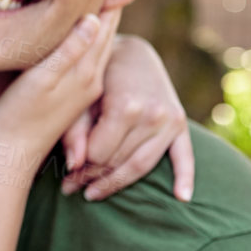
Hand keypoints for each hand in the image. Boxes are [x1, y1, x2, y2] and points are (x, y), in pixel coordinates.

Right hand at [0, 9, 120, 183]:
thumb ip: (68, 51)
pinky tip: (89, 42)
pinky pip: (90, 64)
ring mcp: (83, 91)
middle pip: (105, 38)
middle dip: (110, 12)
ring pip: (100, 52)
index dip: (108, 2)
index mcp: (85, 72)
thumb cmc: (18, 115)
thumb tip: (94, 19)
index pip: (102, 29)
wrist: (15, 154)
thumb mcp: (41, 79)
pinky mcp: (73, 100)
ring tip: (108, 5)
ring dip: (104, 28)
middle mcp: (90, 80)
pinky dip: (94, 46)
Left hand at [60, 35, 194, 201]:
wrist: (129, 52)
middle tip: (70, 188)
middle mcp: (152, 115)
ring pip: (142, 165)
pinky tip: (182, 197)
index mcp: (126, 106)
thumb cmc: (96, 74)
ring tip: (92, 194)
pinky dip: (186, 178)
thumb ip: (75, 130)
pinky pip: (185, 156)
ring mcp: (170, 121)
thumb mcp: (79, 96)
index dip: (79, 168)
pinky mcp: (181, 124)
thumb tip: (74, 165)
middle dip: (92, 177)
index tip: (63, 177)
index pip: (99, 154)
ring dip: (117, 183)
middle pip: (118, 161)